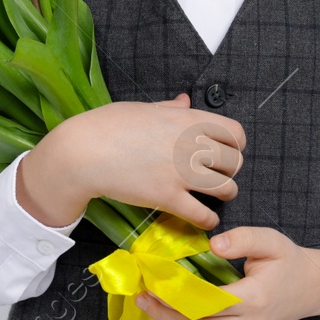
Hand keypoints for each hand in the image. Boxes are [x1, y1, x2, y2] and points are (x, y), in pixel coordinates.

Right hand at [17, 93, 245, 230]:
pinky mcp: (168, 197)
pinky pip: (202, 214)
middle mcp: (191, 145)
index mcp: (188, 119)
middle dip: (230, 170)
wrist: (83, 152)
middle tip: (219, 174)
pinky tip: (205, 219)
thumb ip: (171, 107)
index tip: (226, 150)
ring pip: (227, 189)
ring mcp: (181, 172)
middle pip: (234, 162)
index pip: (236, 133)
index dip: (235, 144)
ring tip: (216, 196)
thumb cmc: (108, 125)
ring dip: (225, 194)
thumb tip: (185, 100)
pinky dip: (208, 219)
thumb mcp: (144, 108)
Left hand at [131, 227, 319, 319]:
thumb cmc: (288, 262)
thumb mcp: (271, 241)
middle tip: (141, 298)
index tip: (155, 283)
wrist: (311, 288)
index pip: (207, 303)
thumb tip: (213, 244)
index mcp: (254, 298)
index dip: (177, 296)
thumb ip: (243, 238)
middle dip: (163, 315)